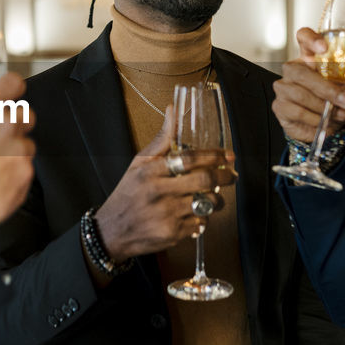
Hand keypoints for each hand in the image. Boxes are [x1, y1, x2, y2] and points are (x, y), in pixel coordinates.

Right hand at [0, 72, 35, 237]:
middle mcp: (5, 126)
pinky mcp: (25, 175)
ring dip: (13, 151)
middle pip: (25, 114)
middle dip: (13, 123)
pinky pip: (24, 170)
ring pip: (26, 144)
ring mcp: (18, 151)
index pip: (11, 83)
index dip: (11, 87)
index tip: (11, 91)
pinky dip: (13, 174)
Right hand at [94, 105, 236, 263]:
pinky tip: (196, 213)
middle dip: (225, 177)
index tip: (228, 155)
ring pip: (207, 203)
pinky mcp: (172, 234)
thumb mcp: (139, 164)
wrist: (112, 230)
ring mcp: (166, 214)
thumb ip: (161, 139)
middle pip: (204, 180)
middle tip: (232, 176)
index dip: (214, 155)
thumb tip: (173, 110)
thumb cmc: (128, 194)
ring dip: (217, 199)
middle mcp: (158, 191)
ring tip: (215, 196)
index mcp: (150, 171)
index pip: (189, 158)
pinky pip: (200, 223)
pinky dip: (203, 217)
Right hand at [271, 27, 344, 143]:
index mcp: (311, 56)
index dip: (311, 39)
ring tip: (336, 115)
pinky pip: (296, 111)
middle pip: (301, 72)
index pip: (303, 37)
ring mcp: (284, 86)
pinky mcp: (280, 106)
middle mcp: (294, 68)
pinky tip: (323, 123)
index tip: (324, 48)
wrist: (330, 126)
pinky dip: (314, 119)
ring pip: (299, 93)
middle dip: (326, 89)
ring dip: (322, 107)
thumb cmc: (339, 100)